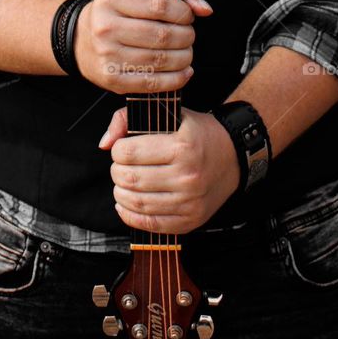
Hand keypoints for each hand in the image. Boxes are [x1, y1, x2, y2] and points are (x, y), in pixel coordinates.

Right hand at [74, 0, 211, 93]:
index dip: (182, 12)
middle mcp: (105, 26)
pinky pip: (152, 82)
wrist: (81, 40)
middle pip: (162, 35)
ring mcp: (107, 55)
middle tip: (189, 36)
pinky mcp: (112, 79)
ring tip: (186, 52)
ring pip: (160, 59)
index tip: (188, 16)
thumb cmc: (119, 13)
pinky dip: (176, 79)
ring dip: (184, 57)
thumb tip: (205, 9)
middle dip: (186, 36)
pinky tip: (184, 71)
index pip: (159, 5)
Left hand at [100, 106, 240, 234]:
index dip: (117, 150)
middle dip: (116, 172)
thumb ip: (128, 119)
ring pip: (137, 202)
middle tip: (120, 167)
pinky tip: (125, 204)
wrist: (233, 156)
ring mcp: (190, 201)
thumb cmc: (196, 133)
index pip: (129, 152)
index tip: (121, 148)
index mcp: (182, 146)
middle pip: (130, 178)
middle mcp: (188, 176)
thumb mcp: (168, 114)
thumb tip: (105, 144)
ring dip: (120, 193)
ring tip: (123, 184)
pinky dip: (130, 216)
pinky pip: (151, 224)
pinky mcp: (190, 220)